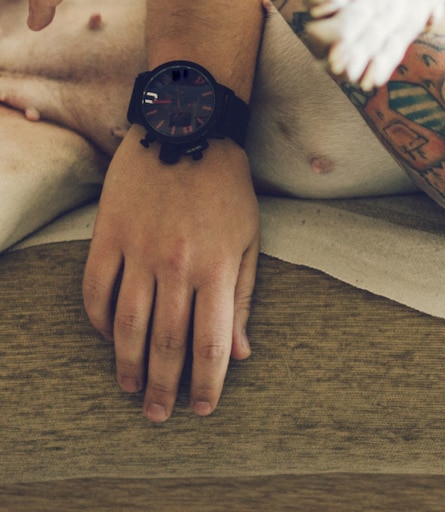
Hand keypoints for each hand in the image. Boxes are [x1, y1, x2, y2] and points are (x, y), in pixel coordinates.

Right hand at [83, 131, 259, 420]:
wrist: (188, 128)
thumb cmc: (227, 185)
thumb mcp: (248, 237)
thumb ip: (243, 296)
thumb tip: (240, 353)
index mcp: (217, 266)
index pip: (212, 344)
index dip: (208, 383)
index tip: (203, 408)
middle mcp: (176, 265)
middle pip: (164, 344)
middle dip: (162, 387)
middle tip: (157, 415)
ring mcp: (138, 250)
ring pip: (126, 326)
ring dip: (126, 365)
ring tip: (130, 388)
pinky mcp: (107, 236)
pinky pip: (95, 292)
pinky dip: (100, 322)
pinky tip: (109, 338)